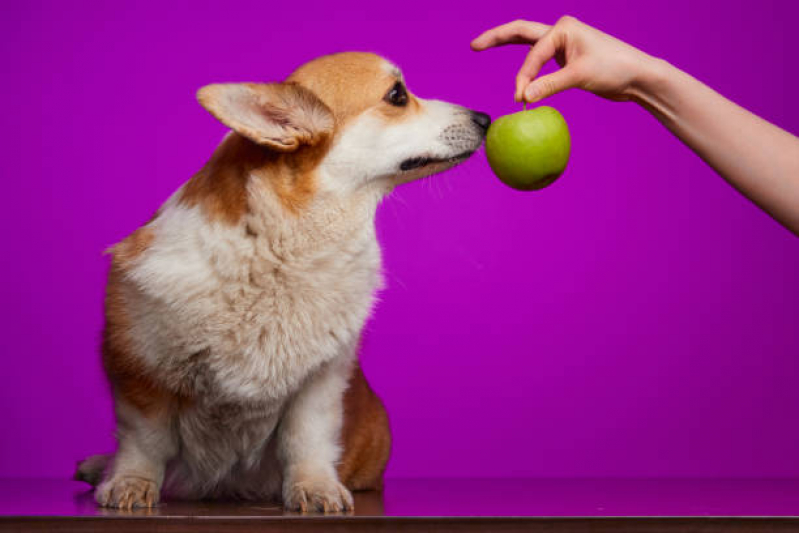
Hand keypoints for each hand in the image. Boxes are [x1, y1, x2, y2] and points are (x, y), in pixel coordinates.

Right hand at [471, 16, 659, 103]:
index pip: (533, 54)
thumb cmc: (614, 69)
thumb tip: (522, 99)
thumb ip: (549, 86)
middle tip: (473, 45)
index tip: (520, 99)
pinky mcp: (566, 59)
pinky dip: (525, 68)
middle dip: (496, 38)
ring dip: (507, 46)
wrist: (637, 75)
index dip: (523, 77)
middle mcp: (560, 31)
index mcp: (563, 28)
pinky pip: (538, 60)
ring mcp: (563, 44)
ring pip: (527, 44)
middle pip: (520, 32)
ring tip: (483, 46)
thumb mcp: (580, 76)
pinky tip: (517, 74)